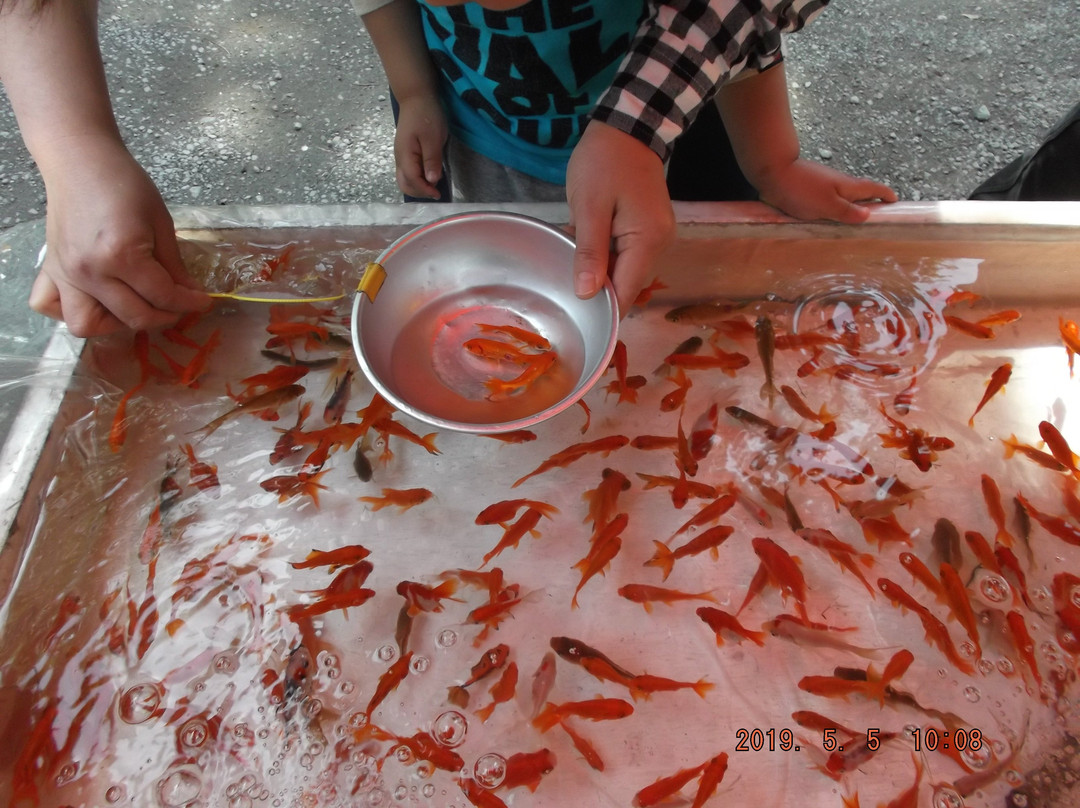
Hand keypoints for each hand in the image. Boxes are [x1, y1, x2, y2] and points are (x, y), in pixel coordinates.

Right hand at [28, 135, 209, 336]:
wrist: (81, 161)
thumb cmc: (124, 183)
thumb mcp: (161, 223)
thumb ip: (174, 265)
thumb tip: (190, 293)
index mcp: (121, 256)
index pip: (163, 296)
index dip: (190, 303)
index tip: (203, 303)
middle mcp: (89, 272)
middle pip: (133, 316)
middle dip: (164, 316)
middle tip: (178, 304)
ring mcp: (65, 274)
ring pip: (87, 325)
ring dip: (116, 324)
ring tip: (136, 306)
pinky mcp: (50, 269)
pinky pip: (49, 306)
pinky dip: (72, 311)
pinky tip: (96, 302)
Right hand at [393, 93, 447, 199]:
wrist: (416, 97)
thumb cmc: (426, 115)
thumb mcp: (433, 138)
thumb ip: (432, 160)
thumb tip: (432, 181)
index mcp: (405, 155)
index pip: (412, 180)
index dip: (425, 190)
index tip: (438, 194)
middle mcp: (399, 158)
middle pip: (405, 184)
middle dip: (419, 192)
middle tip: (435, 192)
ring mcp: (401, 156)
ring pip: (405, 179)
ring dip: (418, 187)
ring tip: (433, 186)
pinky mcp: (405, 153)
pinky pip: (408, 172)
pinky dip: (417, 179)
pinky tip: (428, 176)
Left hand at [566, 122, 675, 315]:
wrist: (627, 127)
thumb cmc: (603, 162)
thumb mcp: (589, 207)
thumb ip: (590, 252)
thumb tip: (587, 295)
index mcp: (647, 241)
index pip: (626, 293)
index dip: (603, 311)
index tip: (577, 321)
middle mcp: (660, 244)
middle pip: (628, 285)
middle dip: (599, 294)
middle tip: (565, 296)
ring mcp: (657, 236)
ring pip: (626, 272)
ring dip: (601, 275)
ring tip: (572, 273)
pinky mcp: (649, 229)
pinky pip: (627, 256)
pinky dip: (606, 259)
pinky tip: (586, 254)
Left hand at [754, 158, 897, 223]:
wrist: (773, 173)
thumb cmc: (801, 191)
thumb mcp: (827, 206)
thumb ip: (847, 212)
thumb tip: (868, 215)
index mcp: (848, 186)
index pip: (875, 189)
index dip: (887, 196)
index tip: (896, 204)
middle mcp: (840, 184)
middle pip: (862, 193)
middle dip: (871, 204)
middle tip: (877, 220)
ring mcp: (825, 185)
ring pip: (844, 197)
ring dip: (852, 207)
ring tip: (854, 225)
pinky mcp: (811, 190)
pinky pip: (829, 201)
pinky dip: (835, 209)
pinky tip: (829, 220)